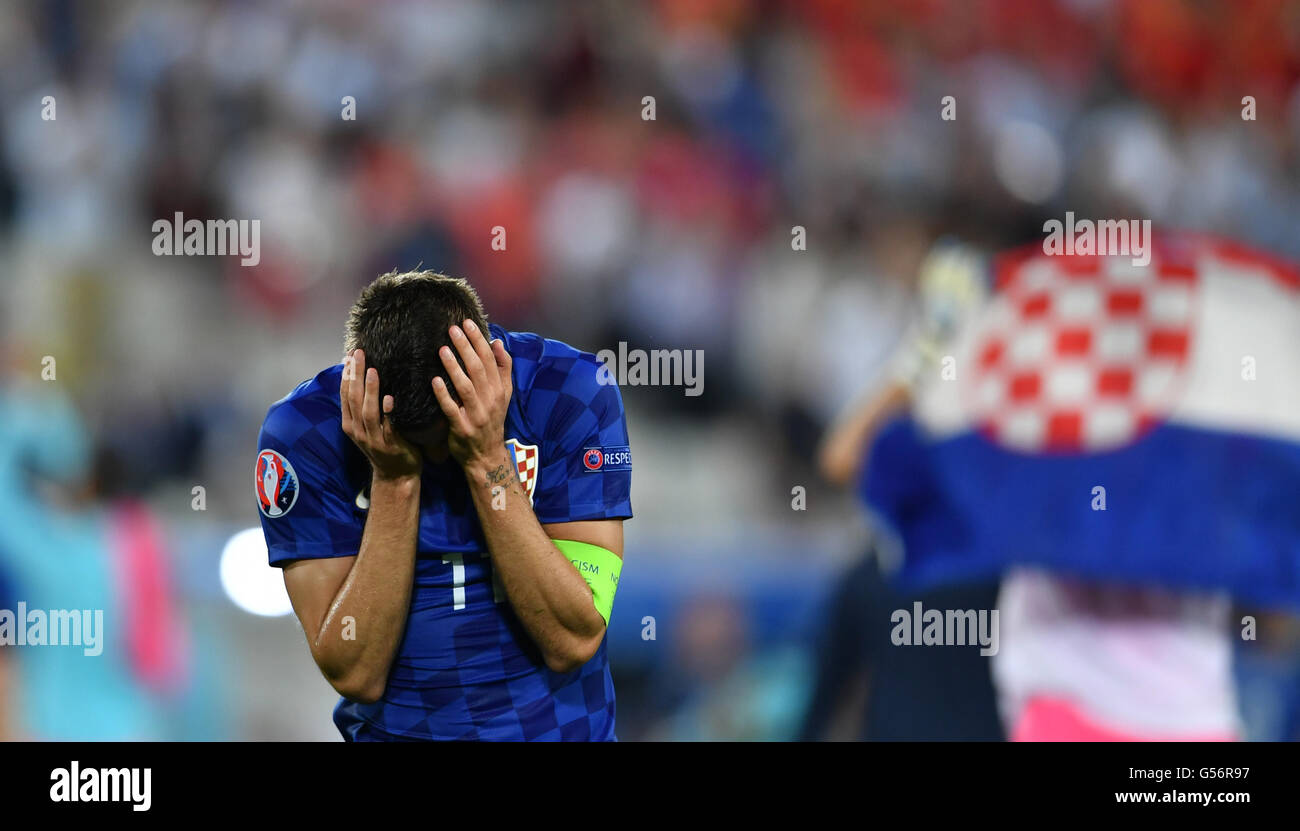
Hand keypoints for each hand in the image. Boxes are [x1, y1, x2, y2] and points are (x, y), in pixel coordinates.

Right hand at [340, 349, 420, 481]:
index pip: (345, 395)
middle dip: (355, 375)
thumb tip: (363, 376)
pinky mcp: (390, 446)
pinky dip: (388, 413)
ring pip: (368, 412)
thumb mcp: (367, 426)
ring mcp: (373, 439)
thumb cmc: (384, 445)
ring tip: (373, 371)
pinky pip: (388, 427)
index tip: (349, 356)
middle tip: (359, 354)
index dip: (346, 375)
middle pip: (354, 399)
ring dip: (371, 391)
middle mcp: (358, 431)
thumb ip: (364, 406)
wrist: (396, 476)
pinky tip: (390, 399)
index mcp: (350, 424)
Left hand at [431, 320, 512, 471]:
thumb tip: (496, 342)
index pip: (490, 359)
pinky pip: (452, 409)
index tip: (467, 323)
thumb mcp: (503, 394)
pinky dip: (444, 395)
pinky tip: (434, 381)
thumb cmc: (492, 420)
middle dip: (466, 347)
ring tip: (442, 350)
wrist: (486, 455)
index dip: (479, 340)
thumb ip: (502, 368)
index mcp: (500, 389)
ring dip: (454, 367)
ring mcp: (476, 415)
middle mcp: (490, 400)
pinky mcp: (462, 428)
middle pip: (478, 369)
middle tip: (452, 329)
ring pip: (466, 387)